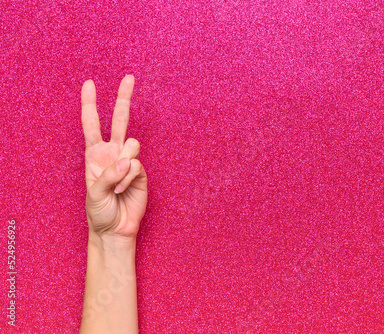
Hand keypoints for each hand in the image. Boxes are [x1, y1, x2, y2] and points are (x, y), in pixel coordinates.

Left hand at [81, 75, 146, 242]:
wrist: (116, 228)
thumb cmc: (99, 211)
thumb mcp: (95, 193)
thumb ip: (109, 175)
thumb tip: (126, 161)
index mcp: (94, 154)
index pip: (92, 124)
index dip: (90, 104)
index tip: (90, 84)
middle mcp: (112, 153)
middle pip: (119, 120)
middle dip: (123, 98)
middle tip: (129, 77)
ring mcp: (128, 161)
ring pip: (132, 145)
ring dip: (124, 165)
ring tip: (118, 185)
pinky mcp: (141, 172)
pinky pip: (137, 165)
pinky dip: (130, 178)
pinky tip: (125, 190)